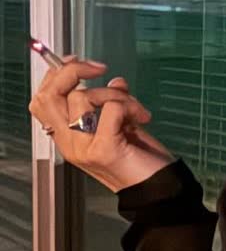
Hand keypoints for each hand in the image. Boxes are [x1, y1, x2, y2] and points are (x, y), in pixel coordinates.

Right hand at [28, 55, 178, 193]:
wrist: (159, 188)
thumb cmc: (142, 160)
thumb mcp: (123, 124)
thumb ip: (112, 103)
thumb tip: (115, 81)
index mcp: (68, 136)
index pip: (42, 100)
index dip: (56, 75)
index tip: (79, 62)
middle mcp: (69, 143)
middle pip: (48, 96)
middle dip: (72, 72)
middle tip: (98, 69)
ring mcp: (82, 147)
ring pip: (82, 97)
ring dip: (116, 95)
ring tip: (136, 110)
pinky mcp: (102, 149)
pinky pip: (110, 109)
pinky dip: (130, 106)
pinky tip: (142, 118)